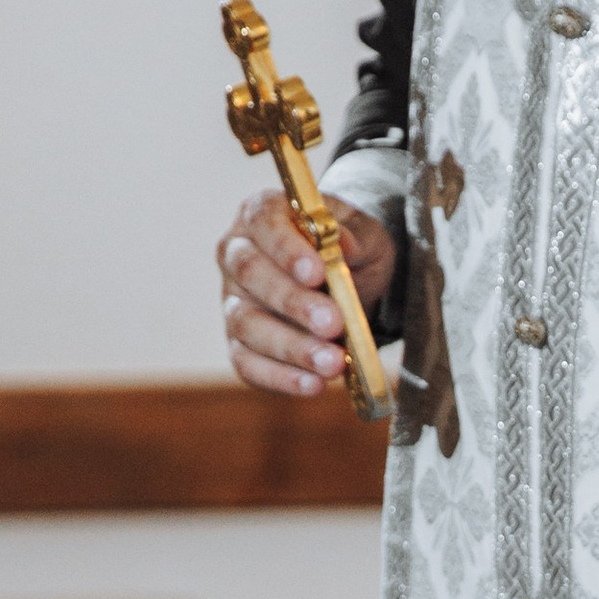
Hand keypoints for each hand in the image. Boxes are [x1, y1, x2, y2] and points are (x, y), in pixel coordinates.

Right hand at [221, 187, 399, 398]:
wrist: (351, 279)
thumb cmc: (351, 248)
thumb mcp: (366, 233)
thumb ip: (355, 235)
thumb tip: (341, 244)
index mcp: (261, 214)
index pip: (263, 223)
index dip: (287, 249)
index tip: (317, 272)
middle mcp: (237, 255)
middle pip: (251, 275)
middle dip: (294, 303)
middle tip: (333, 323)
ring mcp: (232, 301)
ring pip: (246, 323)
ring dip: (290, 346)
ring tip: (332, 362)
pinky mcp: (238, 342)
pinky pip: (247, 363)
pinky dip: (280, 377)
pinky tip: (314, 385)